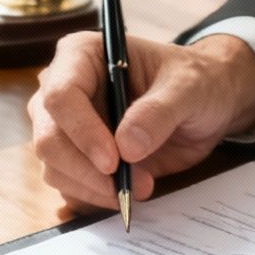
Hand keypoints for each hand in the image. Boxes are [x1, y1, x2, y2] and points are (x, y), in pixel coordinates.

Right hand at [28, 31, 254, 208]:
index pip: (60, 96)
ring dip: (94, 188)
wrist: (205, 105)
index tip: (113, 161)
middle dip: (86, 170)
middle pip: (48, 139)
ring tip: (142, 186)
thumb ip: (159, 112)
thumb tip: (127, 147)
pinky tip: (125, 194)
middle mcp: (63, 91)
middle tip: (129, 186)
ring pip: (55, 168)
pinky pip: (70, 186)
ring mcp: (66, 128)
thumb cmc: (194, 81)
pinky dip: (94, 198)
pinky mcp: (77, 159)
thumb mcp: (189, 88)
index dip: (82, 132)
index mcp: (81, 56)